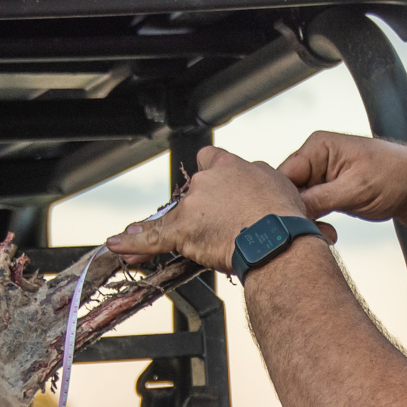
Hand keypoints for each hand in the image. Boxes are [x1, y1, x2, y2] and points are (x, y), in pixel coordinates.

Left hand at [107, 145, 333, 272]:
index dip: (214, 178)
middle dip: (206, 211)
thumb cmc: (289, 224)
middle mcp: (210, 179)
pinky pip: (152, 236)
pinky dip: (133, 241)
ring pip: (175, 215)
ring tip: (197, 244)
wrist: (279, 240)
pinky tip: (117, 245)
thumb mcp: (289, 193)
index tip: (219, 192)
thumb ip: (275, 190)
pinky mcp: (182, 229)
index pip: (213, 161)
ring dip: (180, 229)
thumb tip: (283, 198)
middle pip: (195, 192)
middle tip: (229, 231)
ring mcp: (194, 204)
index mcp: (235, 167)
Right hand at [279, 131, 406, 223]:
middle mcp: (314, 159)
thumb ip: (319, 199)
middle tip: (311, 232)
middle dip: (297, 214)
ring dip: (307, 222)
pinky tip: (329, 233)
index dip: (282, 200)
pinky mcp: (326, 193)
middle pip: (287, 191)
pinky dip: (315, 224)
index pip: (284, 174)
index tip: (289, 223)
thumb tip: (290, 212)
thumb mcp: (354, 189)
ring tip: (327, 234)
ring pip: (297, 204)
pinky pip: (309, 210)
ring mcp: (319, 177)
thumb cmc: (392, 176)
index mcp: (318, 147)